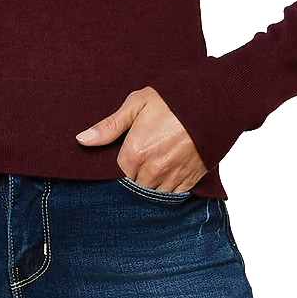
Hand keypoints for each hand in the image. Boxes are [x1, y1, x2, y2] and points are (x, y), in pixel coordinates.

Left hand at [74, 86, 206, 190]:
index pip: (113, 177)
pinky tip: (165, 177)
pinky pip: (171, 197)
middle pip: (131, 189)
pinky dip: (166, 190)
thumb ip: (109, 127)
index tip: (117, 165)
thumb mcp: (137, 104)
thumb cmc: (174, 100)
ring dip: (147, 187)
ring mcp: (171, 178)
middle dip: (130, 181)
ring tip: (149, 172)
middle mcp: (151, 171)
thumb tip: (82, 140)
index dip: (114, 171)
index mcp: (134, 154)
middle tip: (135, 167)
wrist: (214, 102)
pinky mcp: (189, 181)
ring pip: (150, 195)